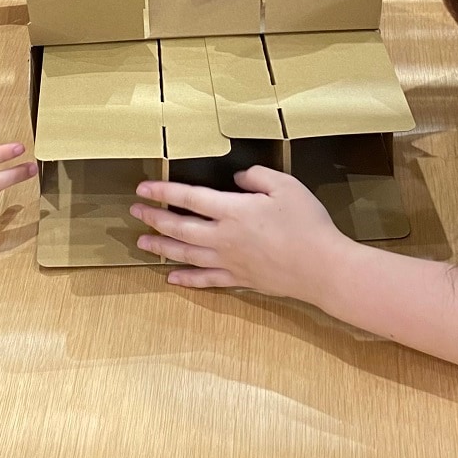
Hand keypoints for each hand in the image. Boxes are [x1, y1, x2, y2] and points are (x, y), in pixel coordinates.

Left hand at [130, 165, 351, 300]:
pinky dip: (186, 279)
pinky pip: (206, 280)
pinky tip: (171, 277)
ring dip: (162, 247)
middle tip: (135, 213)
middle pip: (180, 227)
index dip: (163, 191)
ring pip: (186, 254)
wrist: (323, 268)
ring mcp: (229, 261)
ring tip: (142, 243)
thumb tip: (237, 179)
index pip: (189, 197)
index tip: (143, 188)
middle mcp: (223, 237)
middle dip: (154, 218)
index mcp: (232, 211)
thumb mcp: (284, 186)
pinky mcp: (240, 280)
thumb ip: (256, 177)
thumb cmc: (307, 223)